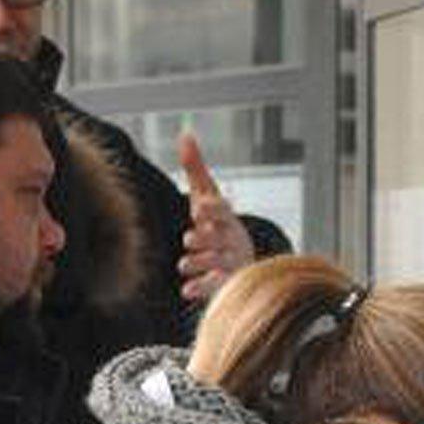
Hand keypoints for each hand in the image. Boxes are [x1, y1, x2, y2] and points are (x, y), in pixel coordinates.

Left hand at [176, 131, 253, 303]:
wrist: (240, 262)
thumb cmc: (217, 224)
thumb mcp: (207, 196)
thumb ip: (196, 169)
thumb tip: (185, 134)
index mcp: (226, 218)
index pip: (222, 211)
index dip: (213, 210)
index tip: (199, 208)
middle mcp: (231, 239)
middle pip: (220, 238)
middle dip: (206, 238)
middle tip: (190, 238)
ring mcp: (229, 262)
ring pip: (218, 262)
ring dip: (200, 263)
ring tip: (183, 264)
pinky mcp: (223, 282)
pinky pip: (215, 286)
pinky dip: (201, 288)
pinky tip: (186, 290)